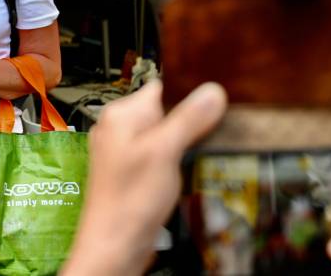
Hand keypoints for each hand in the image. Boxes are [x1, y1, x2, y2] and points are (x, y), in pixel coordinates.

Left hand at [61, 80, 226, 275]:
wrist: (115, 244)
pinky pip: (159, 153)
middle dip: (189, 120)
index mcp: (120, 114)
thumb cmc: (129, 200)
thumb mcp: (165, 151)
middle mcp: (118, 128)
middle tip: (212, 133)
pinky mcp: (132, 170)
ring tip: (199, 153)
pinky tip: (185, 169)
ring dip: (184, 142)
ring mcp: (124, 150)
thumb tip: (212, 91)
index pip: (162, 87)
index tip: (215, 102)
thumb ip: (188, 119)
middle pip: (165, 110)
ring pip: (164, 133)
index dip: (189, 93)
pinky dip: (175, 158)